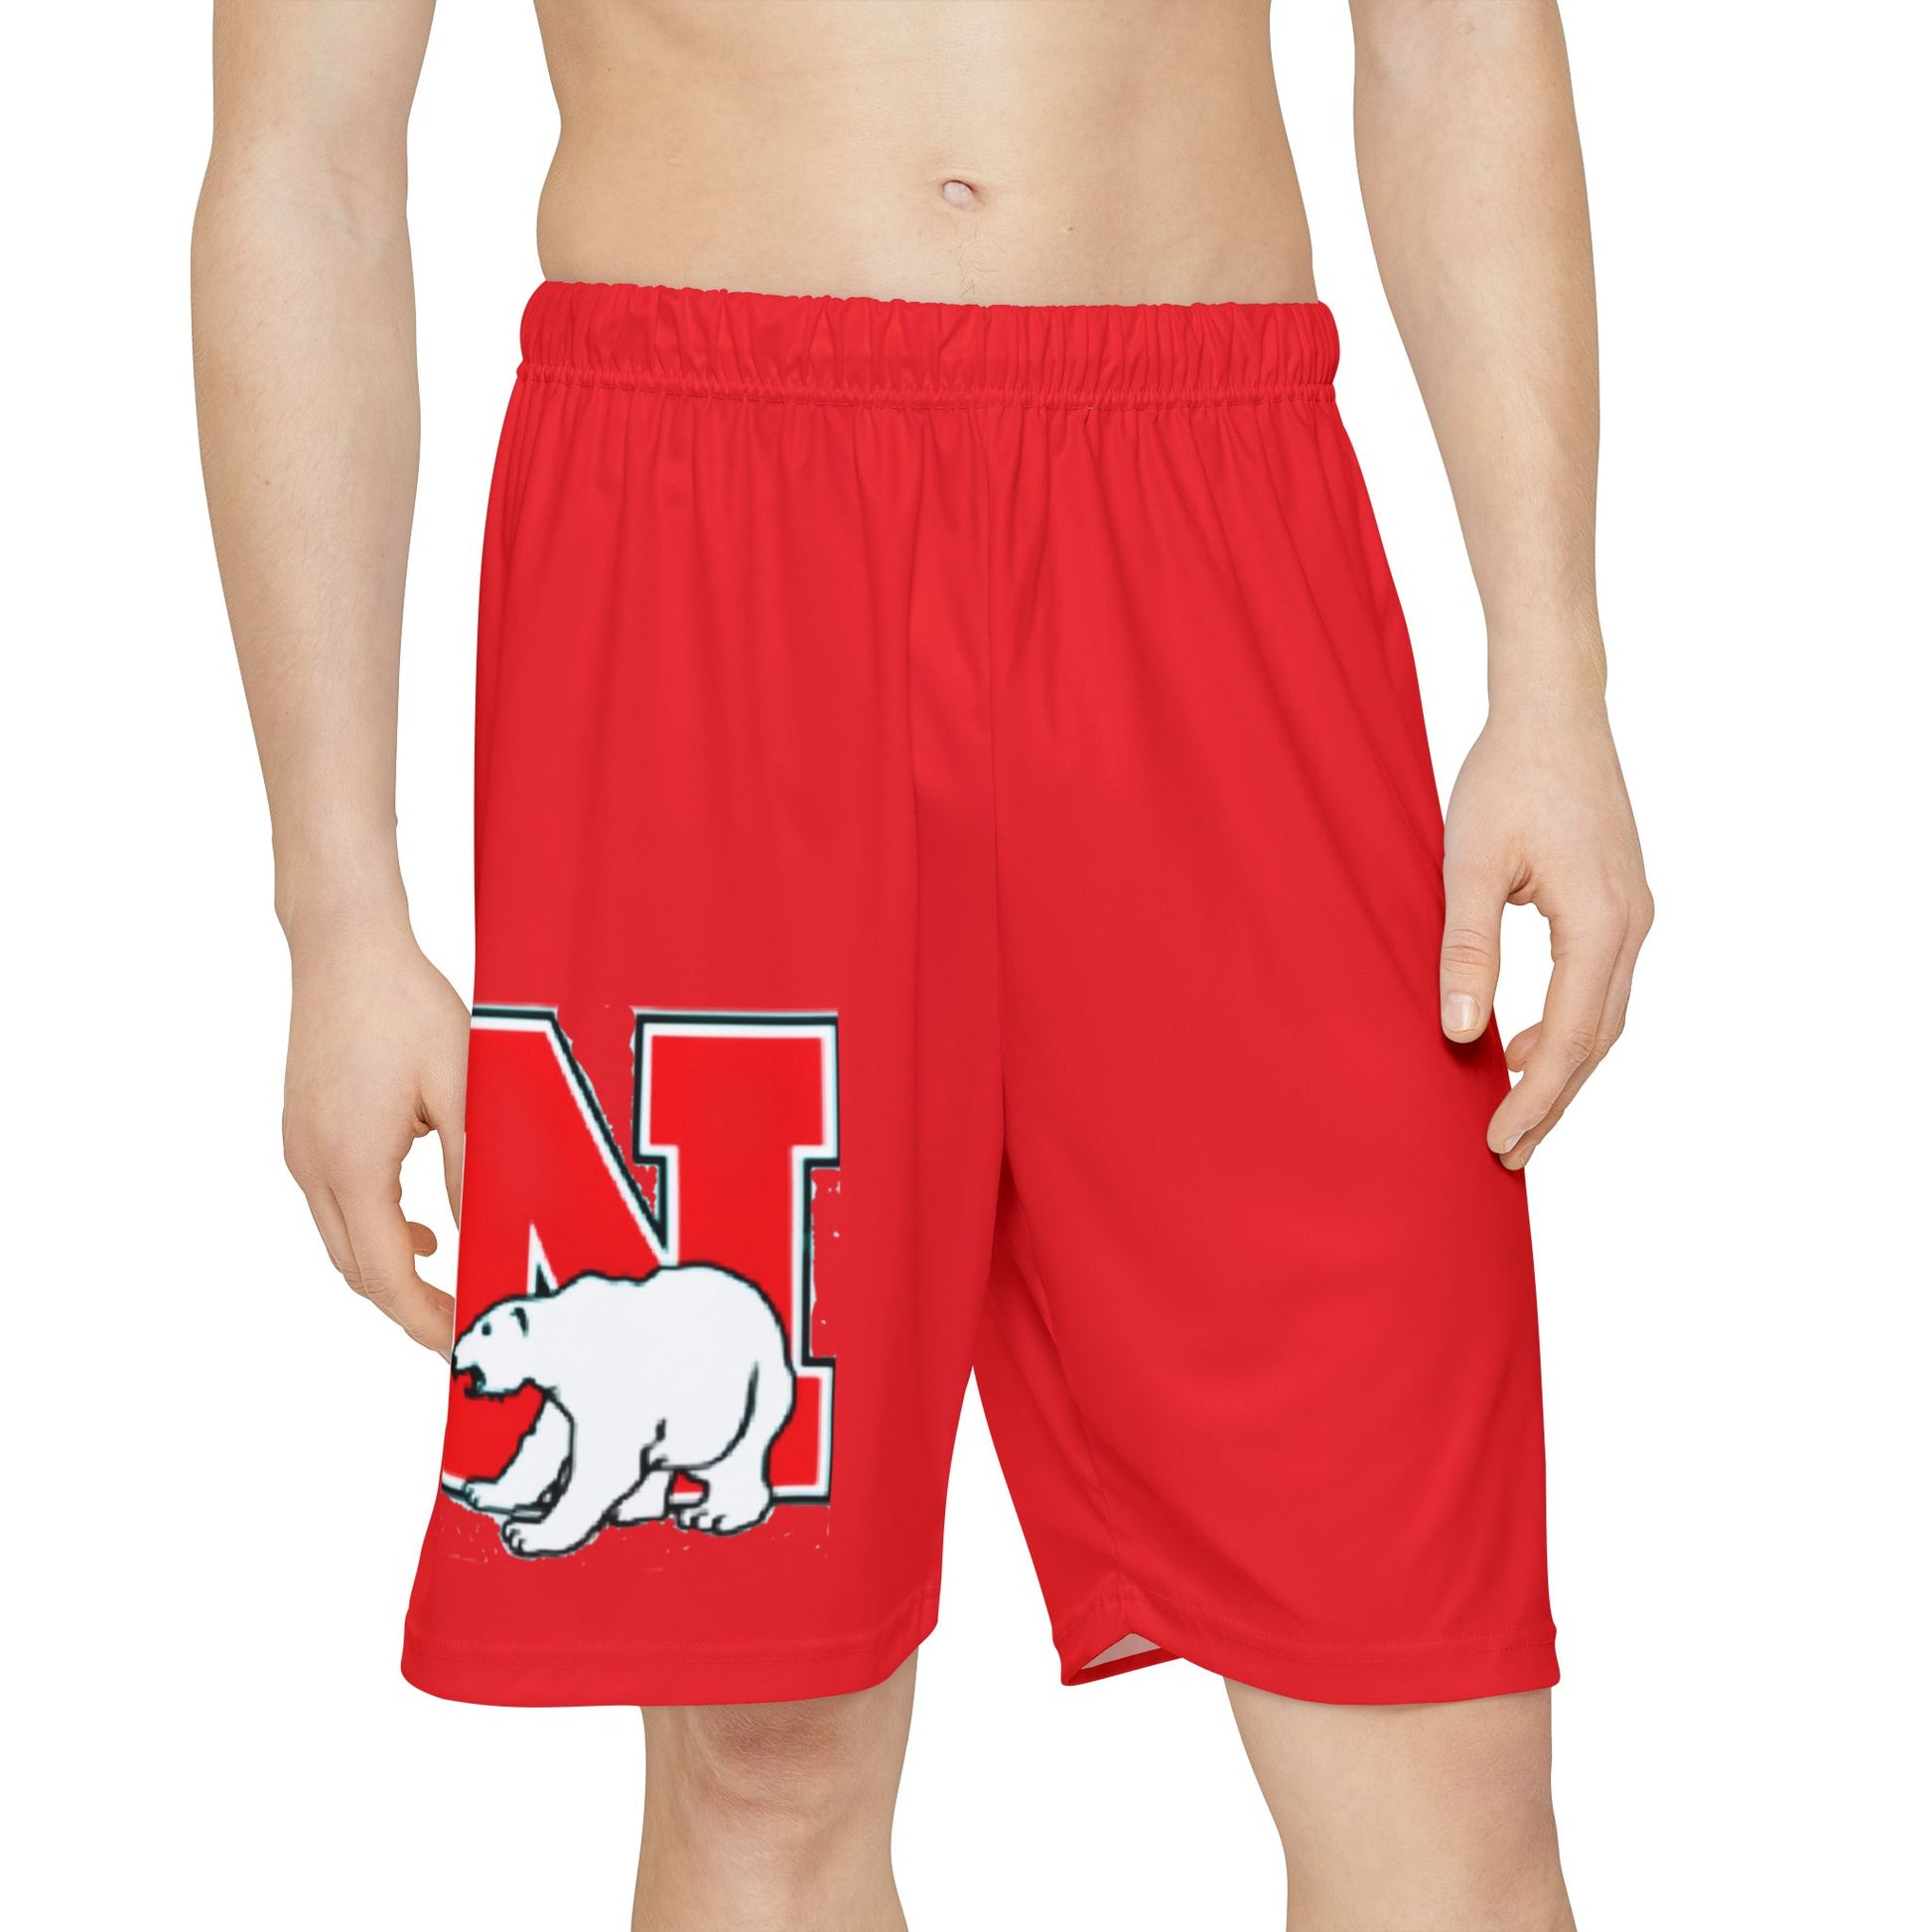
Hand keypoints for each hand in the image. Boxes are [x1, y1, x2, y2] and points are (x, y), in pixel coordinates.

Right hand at [280, 920, 468, 1349]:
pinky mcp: (305, 1133)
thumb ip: (474, 1165)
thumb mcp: (464, 1084)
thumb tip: (488, 1234)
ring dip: (394, 1272)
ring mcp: (302, 1150)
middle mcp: (314, 1167)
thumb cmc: (408, 1005)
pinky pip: (340, 1207)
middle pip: (358, 1272)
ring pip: (344, 1242)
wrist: (344, 946)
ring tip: (454, 1290)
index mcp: (352, 1165)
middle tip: (466, 1330)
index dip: (425, 1320)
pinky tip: (427, 1229)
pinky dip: (380, 1233)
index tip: (461, 1348)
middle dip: (410, 1309)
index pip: (386, 1275)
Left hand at [1439, 684, 1652, 1169]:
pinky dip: (1568, 1026)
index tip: (1499, 1144)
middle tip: (1507, 1153)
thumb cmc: (1507, 776)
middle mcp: (1632, 924)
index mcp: (1600, 922)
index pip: (1570, 1039)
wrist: (1553, 708)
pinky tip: (1523, 1043)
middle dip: (1554, 1101)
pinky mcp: (1620, 901)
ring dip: (1562, 1067)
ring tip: (1515, 1111)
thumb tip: (1461, 1031)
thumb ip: (1467, 949)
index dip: (1536, 1100)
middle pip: (1597, 1041)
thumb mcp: (1468, 864)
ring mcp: (1634, 912)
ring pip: (1604, 1017)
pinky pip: (1600, 986)